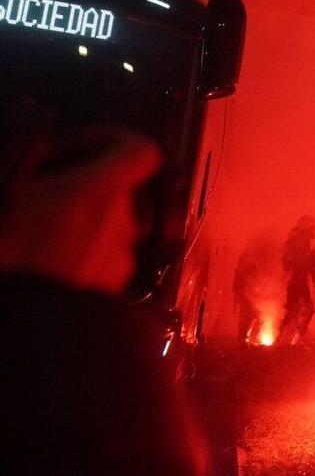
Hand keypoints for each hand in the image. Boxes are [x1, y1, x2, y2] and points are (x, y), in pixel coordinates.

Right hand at [0, 127, 160, 294]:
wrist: (14, 334)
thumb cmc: (4, 257)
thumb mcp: (4, 190)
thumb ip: (26, 157)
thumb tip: (46, 141)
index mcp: (94, 195)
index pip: (140, 152)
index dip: (113, 140)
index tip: (75, 146)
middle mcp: (117, 227)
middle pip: (119, 190)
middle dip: (83, 185)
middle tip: (34, 194)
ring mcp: (116, 265)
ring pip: (109, 228)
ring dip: (79, 223)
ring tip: (30, 236)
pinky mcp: (108, 298)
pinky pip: (101, 263)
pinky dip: (79, 256)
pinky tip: (41, 269)